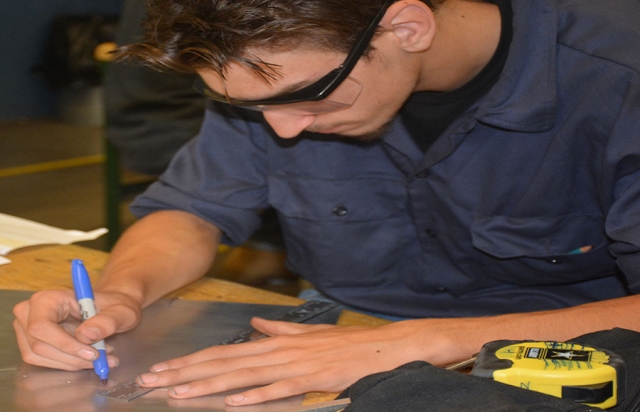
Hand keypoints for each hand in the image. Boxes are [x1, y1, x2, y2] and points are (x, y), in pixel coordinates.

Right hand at [12, 289, 140, 370]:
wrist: (109, 308)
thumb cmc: (113, 306)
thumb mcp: (120, 311)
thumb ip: (107, 321)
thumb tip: (86, 335)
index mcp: (47, 299)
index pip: (42, 327)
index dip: (64, 344)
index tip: (92, 354)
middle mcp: (30, 312)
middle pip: (39, 346)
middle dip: (72, 358)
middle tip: (101, 359)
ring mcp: (26, 328)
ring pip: (39, 357)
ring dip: (71, 363)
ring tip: (99, 357)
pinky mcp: (31, 342)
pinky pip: (43, 361)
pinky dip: (67, 364)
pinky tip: (87, 358)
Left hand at [135, 317, 460, 405]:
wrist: (381, 346)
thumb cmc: (343, 343)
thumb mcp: (307, 333)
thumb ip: (278, 329)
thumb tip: (256, 324)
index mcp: (273, 342)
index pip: (223, 351)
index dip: (190, 360)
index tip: (163, 368)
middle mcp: (276, 351)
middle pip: (223, 362)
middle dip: (185, 373)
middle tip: (152, 381)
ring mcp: (292, 365)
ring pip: (242, 375)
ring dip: (208, 385)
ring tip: (177, 393)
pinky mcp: (310, 380)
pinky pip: (279, 389)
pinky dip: (255, 396)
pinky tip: (232, 402)